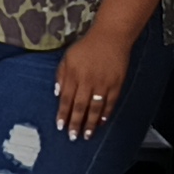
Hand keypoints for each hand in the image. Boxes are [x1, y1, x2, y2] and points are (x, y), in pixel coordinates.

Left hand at [51, 23, 138, 140]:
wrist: (111, 37)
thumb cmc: (87, 47)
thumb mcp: (68, 58)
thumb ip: (61, 75)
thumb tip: (56, 94)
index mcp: (73, 75)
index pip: (66, 99)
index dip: (63, 114)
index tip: (60, 126)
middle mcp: (88, 81)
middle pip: (80, 107)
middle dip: (76, 123)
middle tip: (73, 136)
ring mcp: (103, 84)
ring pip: (95, 108)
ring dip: (90, 123)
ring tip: (87, 135)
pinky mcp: (116, 84)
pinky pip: (110, 103)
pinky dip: (105, 114)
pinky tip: (100, 122)